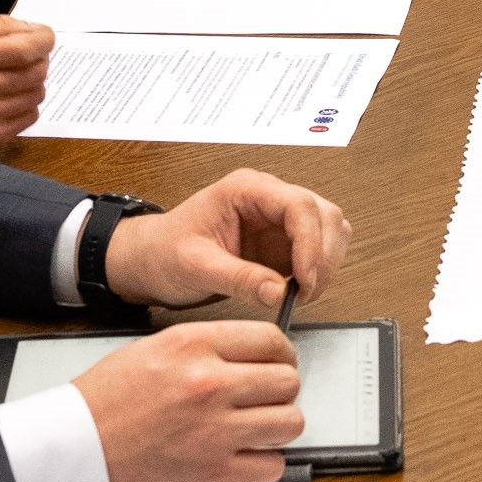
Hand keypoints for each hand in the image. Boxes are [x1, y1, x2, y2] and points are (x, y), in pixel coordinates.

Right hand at [0, 16, 53, 157]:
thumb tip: (32, 29)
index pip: (27, 47)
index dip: (44, 39)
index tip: (43, 37)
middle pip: (37, 70)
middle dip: (38, 59)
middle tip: (24, 57)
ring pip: (37, 93)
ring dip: (31, 83)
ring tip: (10, 79)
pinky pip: (30, 116)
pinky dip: (25, 104)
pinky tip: (5, 99)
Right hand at [70, 323, 302, 481]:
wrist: (74, 452)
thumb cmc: (102, 405)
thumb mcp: (152, 350)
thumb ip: (204, 349)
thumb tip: (247, 355)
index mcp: (193, 346)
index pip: (271, 340)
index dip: (281, 354)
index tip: (279, 364)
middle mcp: (209, 384)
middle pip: (287, 381)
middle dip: (280, 392)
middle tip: (265, 400)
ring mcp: (215, 430)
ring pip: (290, 423)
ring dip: (277, 428)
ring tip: (257, 430)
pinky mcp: (213, 473)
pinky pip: (271, 466)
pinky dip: (263, 465)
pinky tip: (244, 459)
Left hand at [100, 168, 352, 308]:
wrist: (152, 260)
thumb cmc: (165, 251)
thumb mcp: (195, 266)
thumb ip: (237, 278)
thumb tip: (277, 291)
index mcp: (246, 189)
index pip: (299, 204)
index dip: (311, 242)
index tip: (305, 278)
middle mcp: (268, 198)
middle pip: (323, 213)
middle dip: (323, 255)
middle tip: (306, 291)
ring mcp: (278, 220)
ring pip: (329, 229)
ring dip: (325, 263)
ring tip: (301, 292)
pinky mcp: (283, 243)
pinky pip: (319, 250)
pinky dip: (319, 271)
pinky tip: (298, 290)